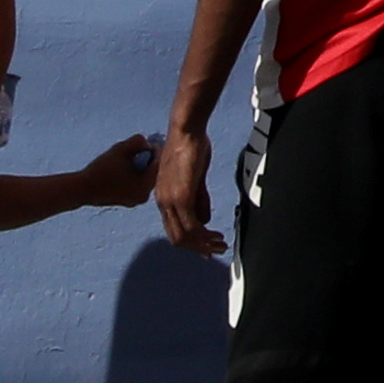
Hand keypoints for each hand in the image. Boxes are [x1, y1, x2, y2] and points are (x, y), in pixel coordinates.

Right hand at [74, 134, 157, 212]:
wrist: (81, 189)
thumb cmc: (101, 169)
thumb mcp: (120, 149)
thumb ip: (138, 141)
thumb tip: (148, 144)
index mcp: (147, 184)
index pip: (159, 162)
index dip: (153, 150)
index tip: (143, 144)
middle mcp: (145, 195)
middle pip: (153, 171)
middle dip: (146, 159)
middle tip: (134, 152)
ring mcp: (136, 200)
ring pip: (145, 178)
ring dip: (139, 167)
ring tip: (125, 162)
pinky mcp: (128, 202)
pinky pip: (137, 184)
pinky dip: (133, 176)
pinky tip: (120, 172)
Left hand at [154, 124, 219, 255]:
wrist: (185, 132)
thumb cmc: (191, 149)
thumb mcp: (195, 178)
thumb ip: (198, 199)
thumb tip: (204, 220)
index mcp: (164, 199)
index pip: (174, 230)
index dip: (190, 243)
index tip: (207, 247)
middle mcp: (163, 203)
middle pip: (177, 238)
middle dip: (198, 248)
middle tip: (217, 250)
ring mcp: (171, 201)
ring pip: (184, 235)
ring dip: (203, 244)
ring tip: (220, 245)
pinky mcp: (182, 196)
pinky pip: (192, 224)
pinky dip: (204, 235)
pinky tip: (216, 235)